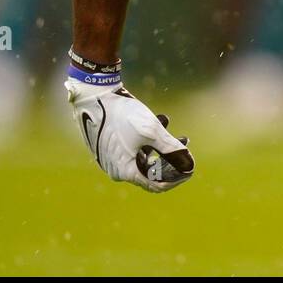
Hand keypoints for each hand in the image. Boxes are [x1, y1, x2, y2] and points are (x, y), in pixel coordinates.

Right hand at [65, 67, 194, 192]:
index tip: (189, 168)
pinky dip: (147, 140)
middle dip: (170, 158)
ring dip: (160, 145)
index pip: (157, 185)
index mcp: (126, 172)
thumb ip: (171, 148)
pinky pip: (133, 149)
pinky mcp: (110, 148)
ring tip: (171, 127)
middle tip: (183, 146)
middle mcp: (117, 170)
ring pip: (143, 157)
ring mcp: (112, 159)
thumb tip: (188, 161)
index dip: (176, 179)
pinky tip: (158, 121)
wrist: (94, 97)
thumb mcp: (152, 131)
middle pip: (151, 171)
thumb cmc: (122, 115)